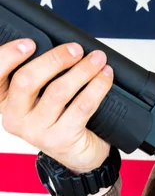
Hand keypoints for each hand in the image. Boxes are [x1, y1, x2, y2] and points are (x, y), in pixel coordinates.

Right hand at [0, 39, 112, 173]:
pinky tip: (105, 76)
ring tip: (98, 59)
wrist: (80, 153)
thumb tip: (65, 45)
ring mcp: (36, 131)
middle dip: (54, 59)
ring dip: (82, 70)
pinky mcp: (60, 139)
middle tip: (76, 49)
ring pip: (57, 92)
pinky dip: (97, 86)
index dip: (8, 56)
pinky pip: (81, 106)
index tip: (29, 42)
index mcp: (5, 101)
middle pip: (26, 81)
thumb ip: (45, 72)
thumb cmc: (63, 116)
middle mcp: (14, 117)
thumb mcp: (45, 95)